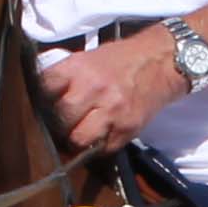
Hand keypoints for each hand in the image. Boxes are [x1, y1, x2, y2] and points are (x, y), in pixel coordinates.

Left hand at [41, 33, 186, 156]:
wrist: (163, 62)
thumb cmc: (122, 59)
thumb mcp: (90, 58)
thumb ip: (68, 77)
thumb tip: (45, 98)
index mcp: (79, 68)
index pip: (45, 89)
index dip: (43, 99)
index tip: (47, 104)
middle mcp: (94, 89)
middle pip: (61, 117)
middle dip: (59, 123)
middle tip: (64, 123)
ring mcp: (112, 111)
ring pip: (79, 139)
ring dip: (77, 139)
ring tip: (80, 134)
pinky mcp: (127, 128)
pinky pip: (103, 148)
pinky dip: (99, 145)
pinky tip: (102, 135)